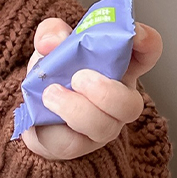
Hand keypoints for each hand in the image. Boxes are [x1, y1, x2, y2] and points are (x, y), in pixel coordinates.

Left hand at [21, 18, 162, 159]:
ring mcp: (100, 126)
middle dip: (107, 91)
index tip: (134, 36)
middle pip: (131, 104)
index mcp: (116, 68)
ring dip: (75, 107)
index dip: (146, 43)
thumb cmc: (54, 75)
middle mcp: (115, 100)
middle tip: (79, 78)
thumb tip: (52, 41)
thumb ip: (51, 33)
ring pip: (103, 126)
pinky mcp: (76, 144)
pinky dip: (55, 119)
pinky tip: (44, 106)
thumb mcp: (50, 44)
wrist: (31, 108)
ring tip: (51, 93)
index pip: (145, 54)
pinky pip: (72, 140)